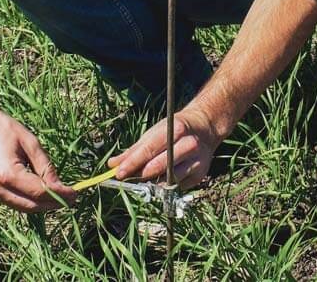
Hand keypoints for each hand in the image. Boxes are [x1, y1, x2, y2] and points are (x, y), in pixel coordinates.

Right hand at [0, 95, 75, 212]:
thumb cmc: (3, 127)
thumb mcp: (30, 142)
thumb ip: (45, 166)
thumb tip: (60, 187)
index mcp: (7, 174)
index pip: (40, 192)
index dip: (60, 195)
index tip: (76, 193)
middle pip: (32, 206)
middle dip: (53, 204)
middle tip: (71, 198)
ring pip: (23, 207)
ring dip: (42, 204)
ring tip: (60, 196)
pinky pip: (13, 202)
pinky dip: (28, 200)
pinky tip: (41, 193)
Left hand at [109, 107, 223, 189]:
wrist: (204, 129)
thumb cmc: (173, 131)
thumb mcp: (154, 134)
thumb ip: (133, 150)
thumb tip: (112, 165)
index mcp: (175, 129)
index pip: (150, 149)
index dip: (132, 163)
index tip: (118, 173)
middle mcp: (189, 144)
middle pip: (160, 166)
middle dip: (141, 175)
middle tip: (126, 180)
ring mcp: (196, 161)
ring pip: (169, 179)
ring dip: (153, 183)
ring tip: (143, 180)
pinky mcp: (200, 175)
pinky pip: (177, 186)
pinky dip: (166, 185)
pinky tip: (161, 180)